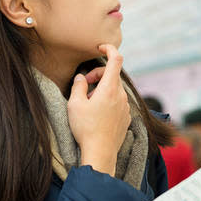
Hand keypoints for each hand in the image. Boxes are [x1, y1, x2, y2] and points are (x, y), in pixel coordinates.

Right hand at [67, 44, 130, 175]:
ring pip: (115, 89)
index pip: (116, 59)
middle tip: (84, 85)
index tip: (100, 48)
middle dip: (97, 75)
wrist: (100, 152)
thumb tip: (81, 78)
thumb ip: (78, 86)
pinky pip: (118, 102)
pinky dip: (108, 100)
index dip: (109, 49)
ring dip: (102, 89)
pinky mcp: (126, 117)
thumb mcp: (75, 104)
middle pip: (112, 75)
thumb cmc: (86, 128)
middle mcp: (121, 95)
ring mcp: (125, 107)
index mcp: (109, 89)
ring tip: (89, 103)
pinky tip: (97, 113)